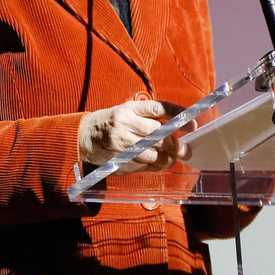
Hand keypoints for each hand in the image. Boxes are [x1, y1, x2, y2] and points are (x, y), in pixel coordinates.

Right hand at [77, 99, 195, 174]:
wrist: (82, 137)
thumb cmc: (111, 123)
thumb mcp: (127, 112)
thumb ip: (149, 118)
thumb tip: (177, 130)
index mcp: (129, 108)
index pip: (158, 108)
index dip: (178, 115)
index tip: (192, 123)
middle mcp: (125, 124)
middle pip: (157, 134)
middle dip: (176, 144)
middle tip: (186, 150)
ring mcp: (120, 143)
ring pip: (151, 153)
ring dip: (166, 158)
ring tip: (172, 160)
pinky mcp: (117, 159)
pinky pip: (141, 165)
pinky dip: (153, 165)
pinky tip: (157, 164)